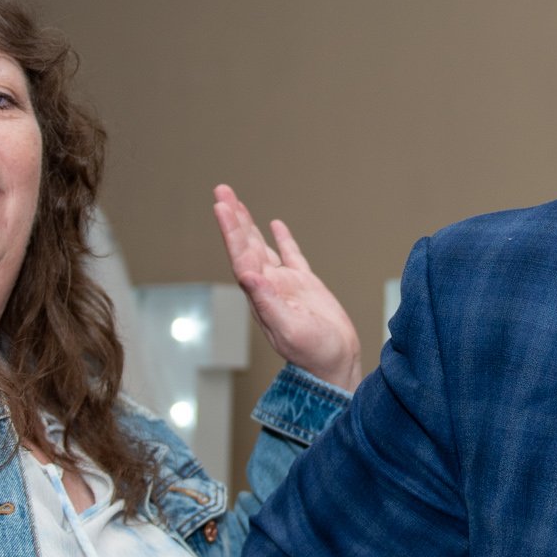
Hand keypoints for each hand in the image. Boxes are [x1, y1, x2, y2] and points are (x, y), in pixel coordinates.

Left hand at [213, 184, 362, 390]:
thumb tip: (247, 275)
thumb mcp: (289, 329)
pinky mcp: (305, 285)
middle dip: (234, 218)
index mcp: (261, 294)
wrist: (335, 365)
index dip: (230, 230)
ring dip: (248, 225)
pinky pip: (290, 256)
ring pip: (262, 247)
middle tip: (222, 190)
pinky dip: (282, 239)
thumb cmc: (313, 353)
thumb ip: (267, 303)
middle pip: (245, 245)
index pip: (240, 255)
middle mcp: (268, 286)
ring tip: (236, 201)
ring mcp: (286, 284)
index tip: (221, 206)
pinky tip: (275, 224)